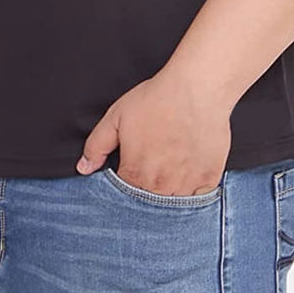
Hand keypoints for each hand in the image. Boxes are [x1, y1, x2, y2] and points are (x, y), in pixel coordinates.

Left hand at [76, 64, 232, 195]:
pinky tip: (188, 172)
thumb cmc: (157, 99)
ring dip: (169, 193)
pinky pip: (198, 199)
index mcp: (136, 174)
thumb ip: (97, 146)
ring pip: (173, 204)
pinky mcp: (208, 179)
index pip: (125, 195)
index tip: (132, 170)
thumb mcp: (116, 117)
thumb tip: (84, 168)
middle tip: (152, 165)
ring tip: (169, 168)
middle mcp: (161, 186)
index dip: (126, 183)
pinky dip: (191, 191)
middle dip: (146, 190)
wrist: (196, 89)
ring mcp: (187, 185)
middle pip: (149, 203)